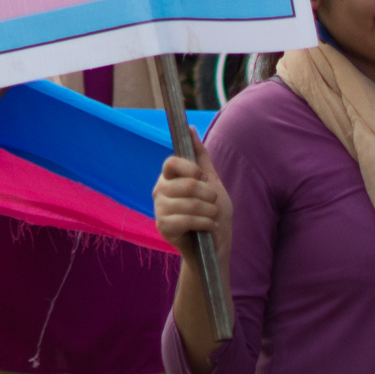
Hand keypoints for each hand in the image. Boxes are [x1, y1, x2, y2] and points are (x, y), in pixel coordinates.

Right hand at [152, 147, 229, 264]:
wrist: (215, 245)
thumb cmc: (213, 212)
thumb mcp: (212, 181)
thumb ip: (200, 156)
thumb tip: (190, 128)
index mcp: (169, 177)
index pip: (171, 162)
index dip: (191, 169)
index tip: (203, 178)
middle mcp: (160, 191)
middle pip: (187, 184)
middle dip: (209, 195)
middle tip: (213, 203)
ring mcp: (159, 209)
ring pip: (190, 203)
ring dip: (210, 211)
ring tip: (212, 217)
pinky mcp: (163, 227)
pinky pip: (186, 219)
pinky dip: (205, 223)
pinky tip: (208, 227)